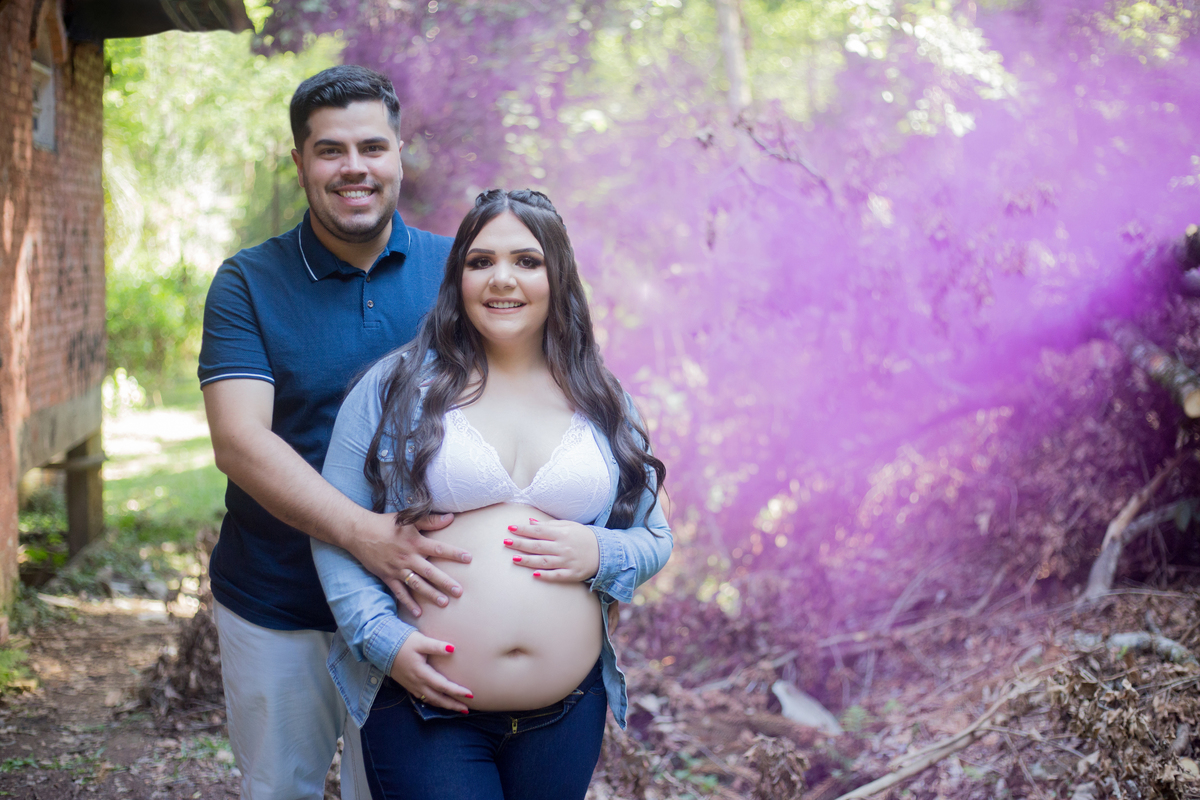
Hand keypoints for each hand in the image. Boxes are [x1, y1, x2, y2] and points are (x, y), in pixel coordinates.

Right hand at [347, 512, 468, 616]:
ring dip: (430, 594)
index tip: (469, 559)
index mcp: (415, 542)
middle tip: (459, 592)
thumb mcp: (407, 518)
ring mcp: (397, 569)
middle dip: (445, 582)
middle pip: (430, 572)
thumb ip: (430, 520)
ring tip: (444, 603)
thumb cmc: (385, 524)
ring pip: (417, 584)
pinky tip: (419, 613)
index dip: (454, 554)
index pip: (439, 548)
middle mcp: (408, 557)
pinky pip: (400, 592)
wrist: (359, 532)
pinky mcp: (387, 577)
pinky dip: (408, 603)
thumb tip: (451, 517)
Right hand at [389, 632, 472, 712]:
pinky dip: (433, 702)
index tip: (470, 694)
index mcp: (421, 673)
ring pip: (430, 700)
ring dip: (444, 705)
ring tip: (456, 709)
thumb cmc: (403, 642)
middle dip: (452, 705)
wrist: (381, 647)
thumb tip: (453, 649)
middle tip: (466, 710)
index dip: (456, 691)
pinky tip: (439, 702)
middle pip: (437, 698)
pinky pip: (423, 698)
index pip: (443, 686)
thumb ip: (436, 646)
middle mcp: (417, 683)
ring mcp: (411, 686)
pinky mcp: (408, 685)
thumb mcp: (420, 641)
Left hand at [503, 517, 599, 582]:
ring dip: (528, 560)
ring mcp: (567, 562)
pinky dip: (546, 575)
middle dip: (521, 544)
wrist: (604, 552)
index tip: (510, 529)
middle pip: (538, 546)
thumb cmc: (583, 537)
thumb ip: (549, 525)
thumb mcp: (569, 526)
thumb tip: (530, 522)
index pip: (539, 531)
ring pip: (544, 561)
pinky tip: (534, 575)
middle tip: (506, 542)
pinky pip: (557, 575)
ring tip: (514, 559)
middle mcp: (563, 547)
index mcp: (562, 534)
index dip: (524, 530)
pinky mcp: (572, 574)